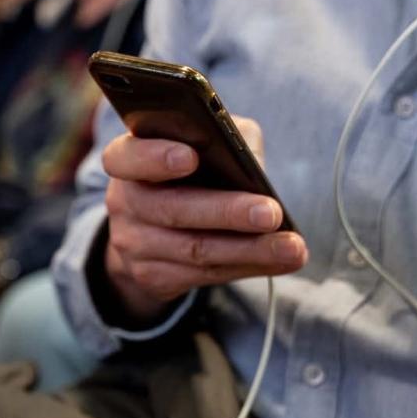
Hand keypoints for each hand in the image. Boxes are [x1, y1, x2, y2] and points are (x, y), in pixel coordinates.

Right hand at [102, 115, 307, 322]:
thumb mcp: (206, 143)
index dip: (154, 157)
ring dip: (250, 250)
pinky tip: (279, 260)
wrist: (154, 228)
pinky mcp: (153, 277)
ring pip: (195, 250)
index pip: (127, 156)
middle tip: (271, 214)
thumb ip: (225, 140)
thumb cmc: (191, 172)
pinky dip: (248, 267)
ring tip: (292, 247)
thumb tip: (253, 166)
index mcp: (128, 158)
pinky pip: (204, 275)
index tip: (189, 157)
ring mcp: (134, 244)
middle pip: (173, 210)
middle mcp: (124, 202)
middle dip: (226, 212)